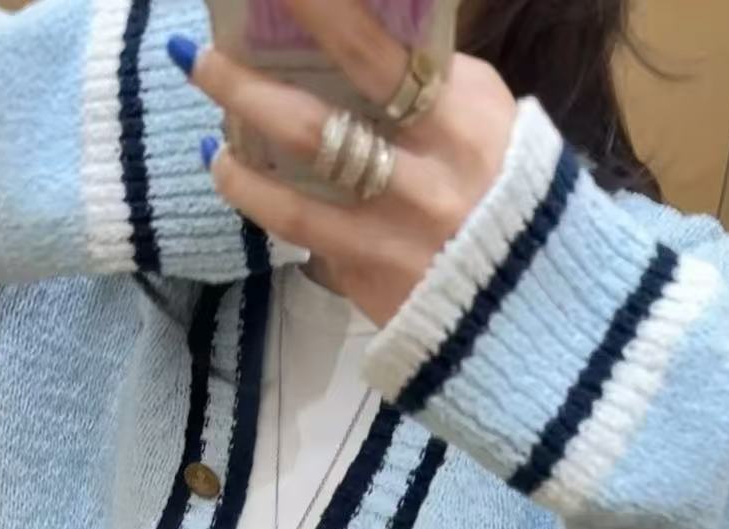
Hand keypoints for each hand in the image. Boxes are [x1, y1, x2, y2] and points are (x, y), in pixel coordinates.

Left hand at [172, 0, 515, 326]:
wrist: (530, 300)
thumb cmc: (506, 190)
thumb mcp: (486, 117)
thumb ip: (430, 77)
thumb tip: (356, 31)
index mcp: (459, 117)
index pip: (374, 47)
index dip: (315, 10)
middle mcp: (424, 174)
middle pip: (314, 120)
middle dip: (245, 82)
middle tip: (197, 53)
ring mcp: (392, 230)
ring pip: (293, 186)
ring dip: (237, 147)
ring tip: (206, 127)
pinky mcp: (369, 271)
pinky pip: (296, 227)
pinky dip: (253, 196)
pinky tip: (226, 169)